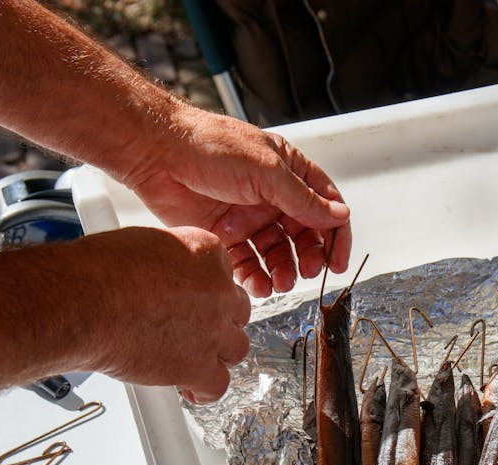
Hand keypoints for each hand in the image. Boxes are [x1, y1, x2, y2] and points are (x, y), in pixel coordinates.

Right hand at [82, 226, 250, 402]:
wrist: (81, 302)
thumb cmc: (95, 271)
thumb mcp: (142, 245)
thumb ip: (167, 263)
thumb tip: (162, 275)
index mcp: (206, 253)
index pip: (224, 276)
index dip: (208, 294)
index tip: (194, 303)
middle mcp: (218, 290)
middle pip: (236, 312)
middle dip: (218, 322)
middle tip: (196, 330)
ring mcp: (212, 330)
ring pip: (235, 348)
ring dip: (218, 355)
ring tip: (195, 358)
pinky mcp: (198, 365)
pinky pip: (218, 385)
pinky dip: (206, 391)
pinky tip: (193, 390)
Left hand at [122, 107, 351, 297]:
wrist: (157, 153)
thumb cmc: (210, 146)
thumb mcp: (267, 172)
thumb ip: (304, 200)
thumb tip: (339, 216)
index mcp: (290, 173)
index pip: (326, 206)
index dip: (335, 235)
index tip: (336, 262)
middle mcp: (273, 196)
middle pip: (304, 235)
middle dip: (308, 257)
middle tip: (306, 273)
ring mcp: (249, 216)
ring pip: (277, 253)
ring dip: (283, 271)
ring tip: (280, 284)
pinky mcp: (226, 235)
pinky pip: (248, 263)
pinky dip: (255, 277)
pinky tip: (257, 286)